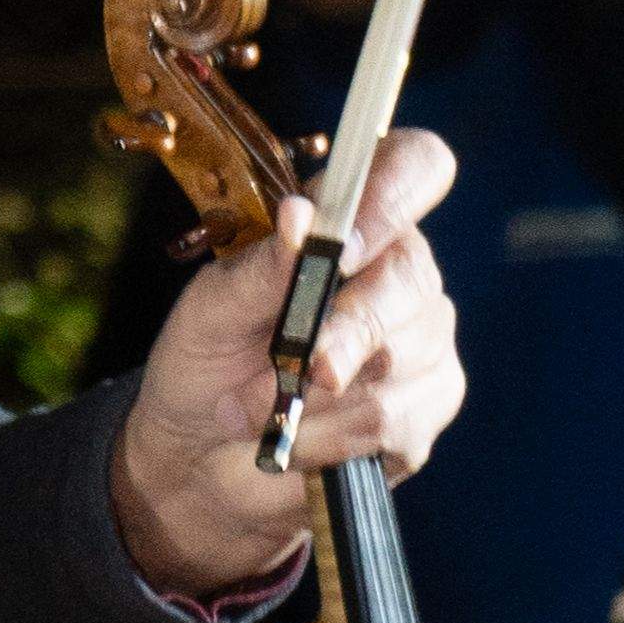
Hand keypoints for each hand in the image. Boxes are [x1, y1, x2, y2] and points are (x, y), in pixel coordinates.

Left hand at [108, 128, 463, 601]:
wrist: (199, 453)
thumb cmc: (207, 362)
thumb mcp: (213, 309)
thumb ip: (262, 266)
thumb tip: (300, 217)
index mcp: (354, 220)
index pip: (415, 168)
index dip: (394, 195)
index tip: (344, 247)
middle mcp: (401, 273)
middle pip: (411, 279)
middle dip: (346, 331)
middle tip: (298, 367)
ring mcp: (422, 343)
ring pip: (396, 365)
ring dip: (313, 400)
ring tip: (257, 411)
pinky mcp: (423, 412)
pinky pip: (392, 424)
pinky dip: (327, 439)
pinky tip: (295, 439)